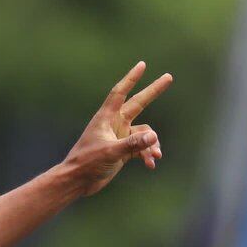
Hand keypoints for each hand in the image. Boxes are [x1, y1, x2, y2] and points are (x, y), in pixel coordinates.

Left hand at [63, 62, 169, 195]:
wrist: (77, 181)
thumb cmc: (87, 163)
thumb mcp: (111, 152)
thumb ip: (133, 144)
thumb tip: (154, 137)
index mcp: (106, 118)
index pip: (120, 93)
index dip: (131, 78)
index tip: (142, 65)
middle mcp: (114, 124)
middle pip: (138, 103)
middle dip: (153, 91)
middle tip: (169, 77)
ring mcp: (119, 137)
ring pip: (144, 132)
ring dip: (152, 143)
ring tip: (155, 157)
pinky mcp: (122, 150)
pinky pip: (141, 147)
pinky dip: (147, 154)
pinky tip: (151, 165)